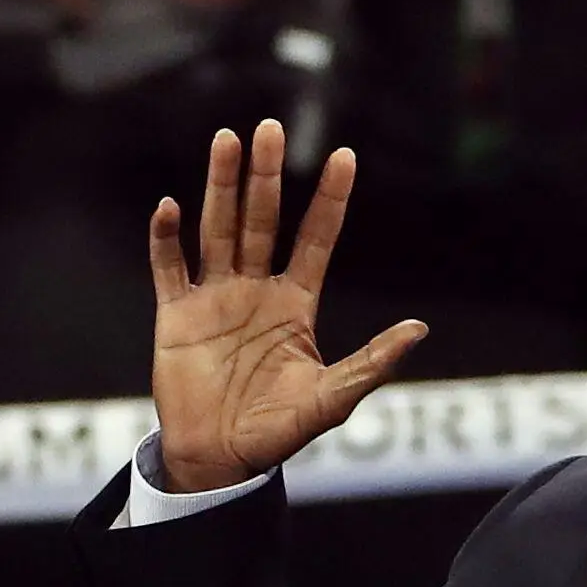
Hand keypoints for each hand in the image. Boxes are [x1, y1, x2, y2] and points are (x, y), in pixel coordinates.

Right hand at [146, 121, 425, 491]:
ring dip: (220, 186)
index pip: (315, 239)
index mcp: (295, 304)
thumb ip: (372, 362)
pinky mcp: (176, 314)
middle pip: (262, 220)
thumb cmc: (277, 432)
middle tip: (268, 127)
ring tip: (226, 140)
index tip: (344, 156)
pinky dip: (167, 238)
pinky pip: (170, 267)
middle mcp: (255, 291)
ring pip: (217, 228)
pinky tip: (172, 206)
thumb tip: (419, 329)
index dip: (329, 199)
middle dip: (264, 175)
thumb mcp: (332, 398)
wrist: (220, 459)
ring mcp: (214, 298)